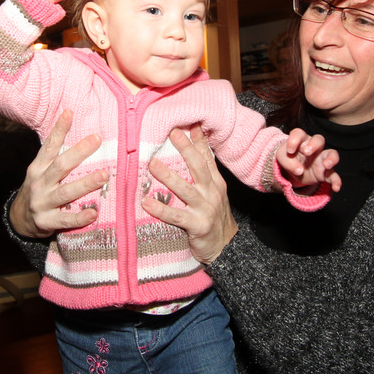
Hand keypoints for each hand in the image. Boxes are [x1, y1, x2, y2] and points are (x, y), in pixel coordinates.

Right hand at [10, 110, 108, 238]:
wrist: (20, 221)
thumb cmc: (39, 190)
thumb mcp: (41, 171)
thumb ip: (55, 155)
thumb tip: (72, 127)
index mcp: (38, 168)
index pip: (49, 146)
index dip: (59, 130)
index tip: (69, 113)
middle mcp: (39, 183)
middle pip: (60, 166)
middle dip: (79, 152)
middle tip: (96, 140)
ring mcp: (42, 203)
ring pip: (65, 192)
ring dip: (85, 184)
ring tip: (103, 175)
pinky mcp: (47, 222)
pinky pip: (65, 220)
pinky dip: (79, 218)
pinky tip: (93, 213)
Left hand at [144, 126, 236, 265]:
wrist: (226, 249)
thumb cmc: (213, 217)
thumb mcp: (213, 192)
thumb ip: (204, 171)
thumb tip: (195, 146)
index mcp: (215, 183)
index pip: (206, 158)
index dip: (198, 141)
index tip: (187, 123)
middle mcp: (212, 193)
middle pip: (199, 168)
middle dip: (186, 150)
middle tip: (172, 133)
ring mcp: (206, 210)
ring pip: (186, 190)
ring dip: (169, 176)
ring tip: (152, 165)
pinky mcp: (198, 226)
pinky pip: (177, 216)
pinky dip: (162, 209)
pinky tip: (146, 203)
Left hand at [276, 129, 341, 191]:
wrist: (295, 171)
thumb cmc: (290, 159)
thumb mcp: (282, 158)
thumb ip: (288, 162)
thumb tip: (299, 170)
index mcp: (301, 141)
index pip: (299, 134)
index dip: (294, 140)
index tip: (289, 151)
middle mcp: (313, 148)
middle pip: (319, 139)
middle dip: (314, 144)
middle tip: (306, 152)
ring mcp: (321, 159)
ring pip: (332, 154)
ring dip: (331, 158)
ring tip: (326, 165)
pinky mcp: (326, 172)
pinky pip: (334, 175)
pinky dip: (336, 181)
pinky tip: (335, 187)